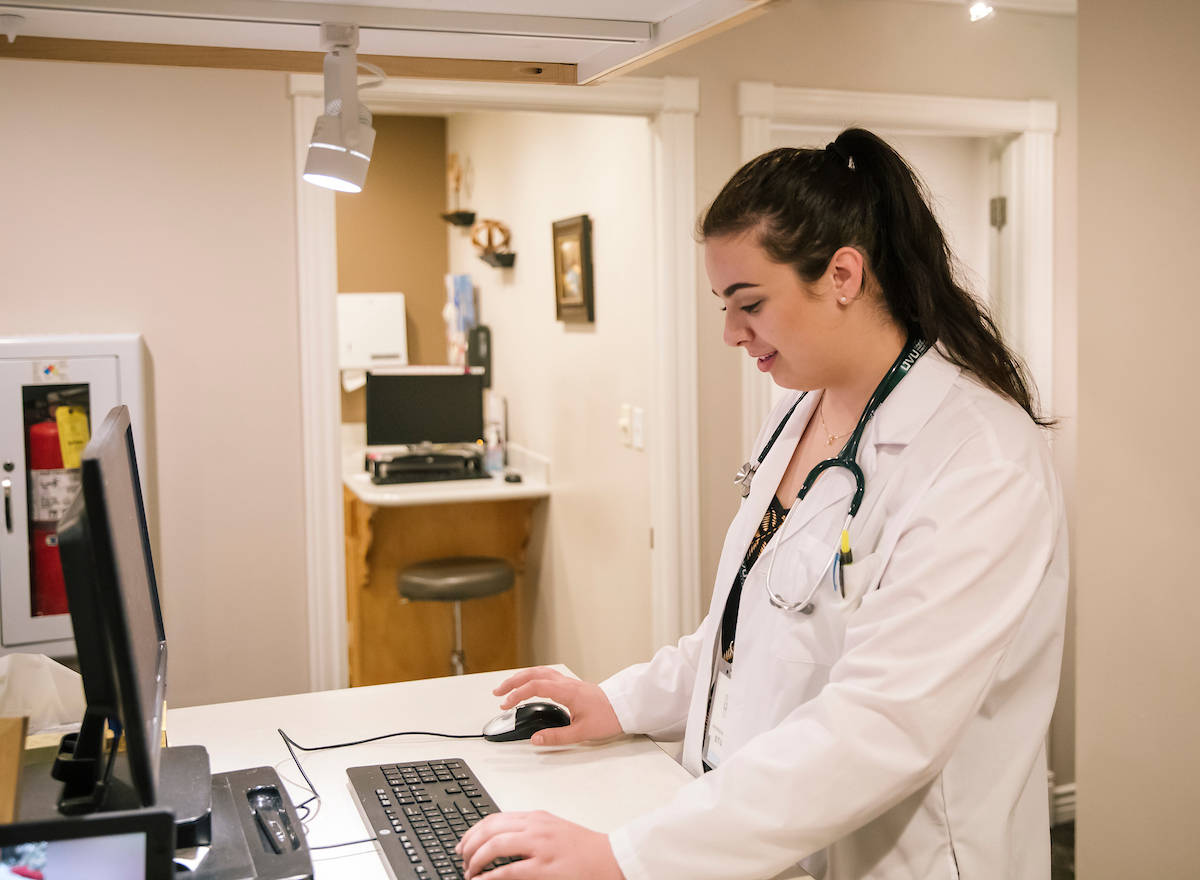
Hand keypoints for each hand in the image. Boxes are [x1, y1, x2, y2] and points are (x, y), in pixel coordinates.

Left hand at [457, 811, 624, 879]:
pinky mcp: (545, 868)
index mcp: (536, 817)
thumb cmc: (584, 848)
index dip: (473, 832)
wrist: (611, 858)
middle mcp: (535, 827)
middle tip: (461, 858)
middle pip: (489, 829)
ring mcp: (540, 847)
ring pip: (495, 846)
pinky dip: (489, 877)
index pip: (494, 819)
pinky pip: (508, 871)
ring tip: (470, 872)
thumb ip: (527, 831)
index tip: (463, 843)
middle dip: (469, 844)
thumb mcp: (552, 830)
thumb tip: (499, 842)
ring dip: (476, 860)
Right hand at [493, 667, 622, 744]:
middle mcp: (566, 683)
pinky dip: (532, 678)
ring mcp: (568, 682)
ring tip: (507, 688)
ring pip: (540, 672)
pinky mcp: (571, 686)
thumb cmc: (607, 717)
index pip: (535, 687)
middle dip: (513, 681)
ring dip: (521, 677)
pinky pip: (546, 676)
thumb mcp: (582, 732)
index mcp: (567, 692)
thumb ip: (557, 737)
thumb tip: (536, 740)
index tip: (505, 705)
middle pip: (534, 674)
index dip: (517, 694)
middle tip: (498, 693)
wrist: (624, 707)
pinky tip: (528, 686)